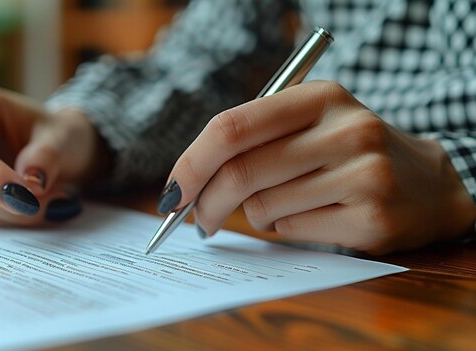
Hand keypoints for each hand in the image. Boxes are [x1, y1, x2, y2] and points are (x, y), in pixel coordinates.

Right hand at [0, 84, 105, 225]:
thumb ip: (47, 155)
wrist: (60, 150)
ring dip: (14, 215)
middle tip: (56, 200)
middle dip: (7, 203)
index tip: (26, 199)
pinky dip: (11, 221)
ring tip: (54, 199)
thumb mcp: (65, 137)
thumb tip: (30, 182)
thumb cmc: (59, 135)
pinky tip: (37, 208)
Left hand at [159, 81, 474, 253]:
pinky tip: (312, 216)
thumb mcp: (309, 124)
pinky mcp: (372, 219)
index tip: (171, 192)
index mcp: (320, 97)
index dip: (191, 163)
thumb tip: (185, 184)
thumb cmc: (347, 152)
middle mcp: (346, 130)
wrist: (428, 184)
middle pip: (241, 172)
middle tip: (197, 219)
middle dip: (205, 203)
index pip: (233, 127)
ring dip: (255, 214)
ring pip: (262, 207)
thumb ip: (252, 140)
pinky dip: (284, 229)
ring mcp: (363, 175)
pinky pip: (291, 231)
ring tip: (283, 205)